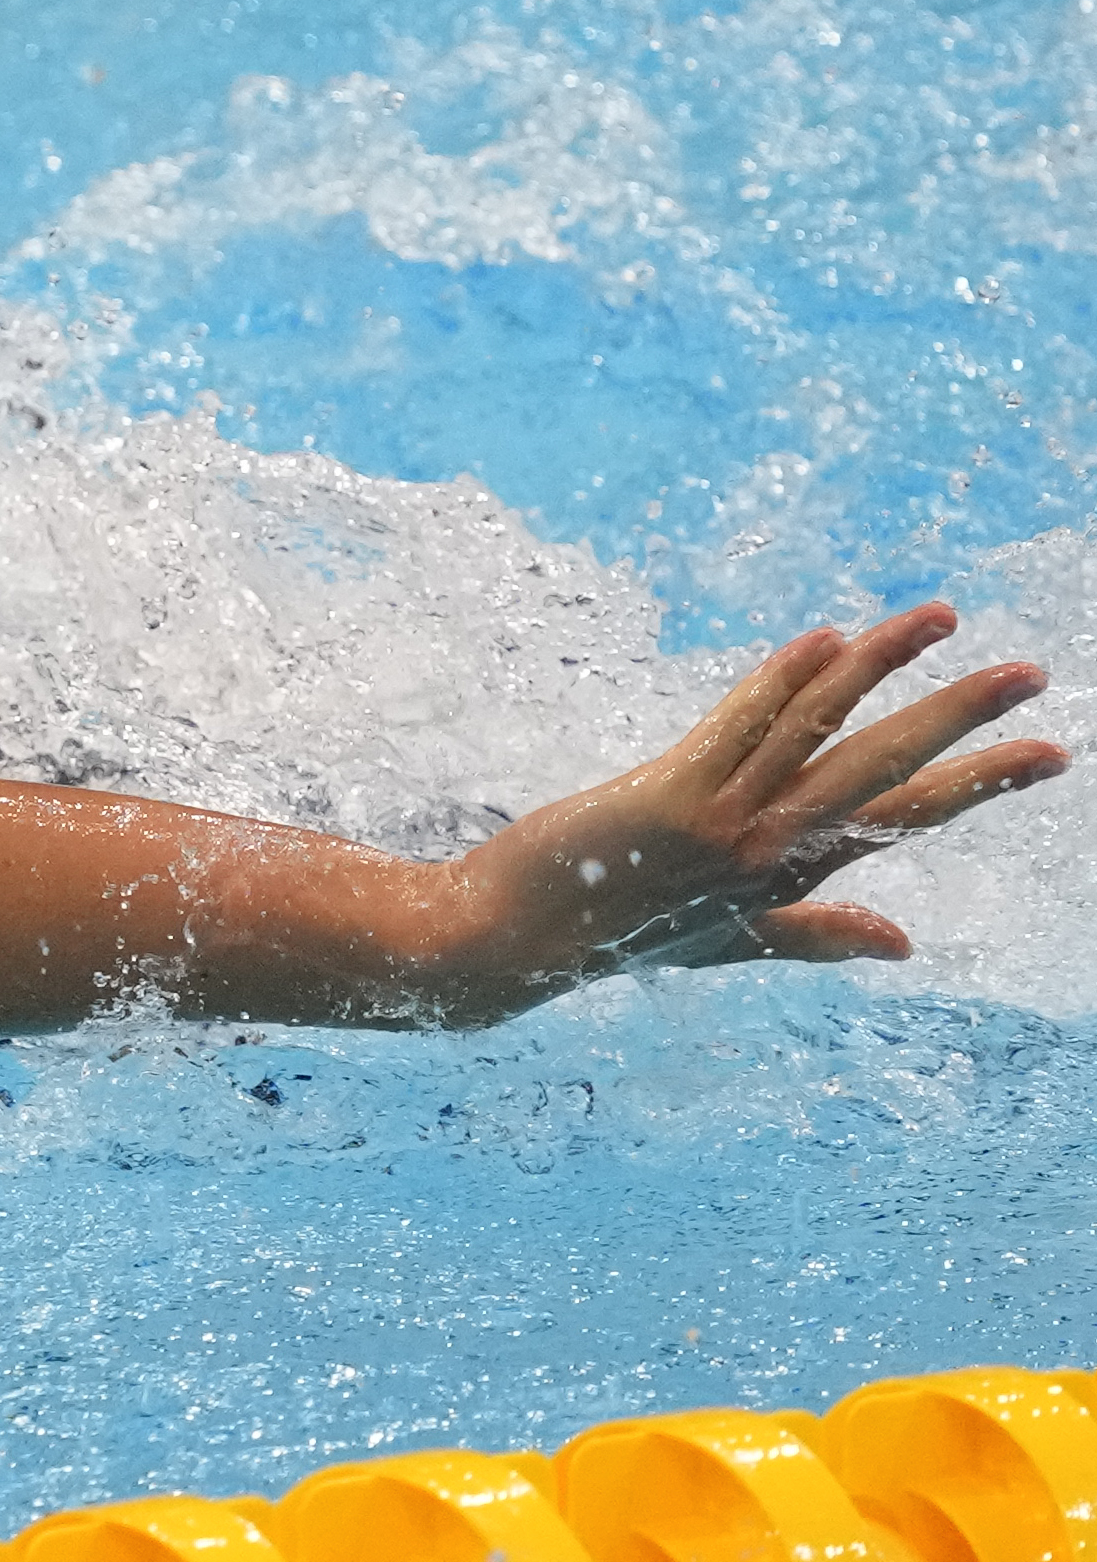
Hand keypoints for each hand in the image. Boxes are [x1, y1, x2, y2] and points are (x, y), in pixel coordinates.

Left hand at [434, 603, 1062, 1011]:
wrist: (518, 942)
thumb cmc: (620, 931)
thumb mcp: (732, 940)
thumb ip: (818, 932)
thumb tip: (906, 943)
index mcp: (796, 874)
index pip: (910, 817)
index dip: (982, 781)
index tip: (1054, 751)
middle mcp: (773, 850)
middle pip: (887, 769)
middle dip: (963, 718)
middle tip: (1032, 673)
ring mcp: (725, 824)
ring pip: (821, 730)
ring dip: (883, 666)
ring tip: (940, 618)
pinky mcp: (669, 798)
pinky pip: (739, 727)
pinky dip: (782, 681)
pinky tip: (827, 638)